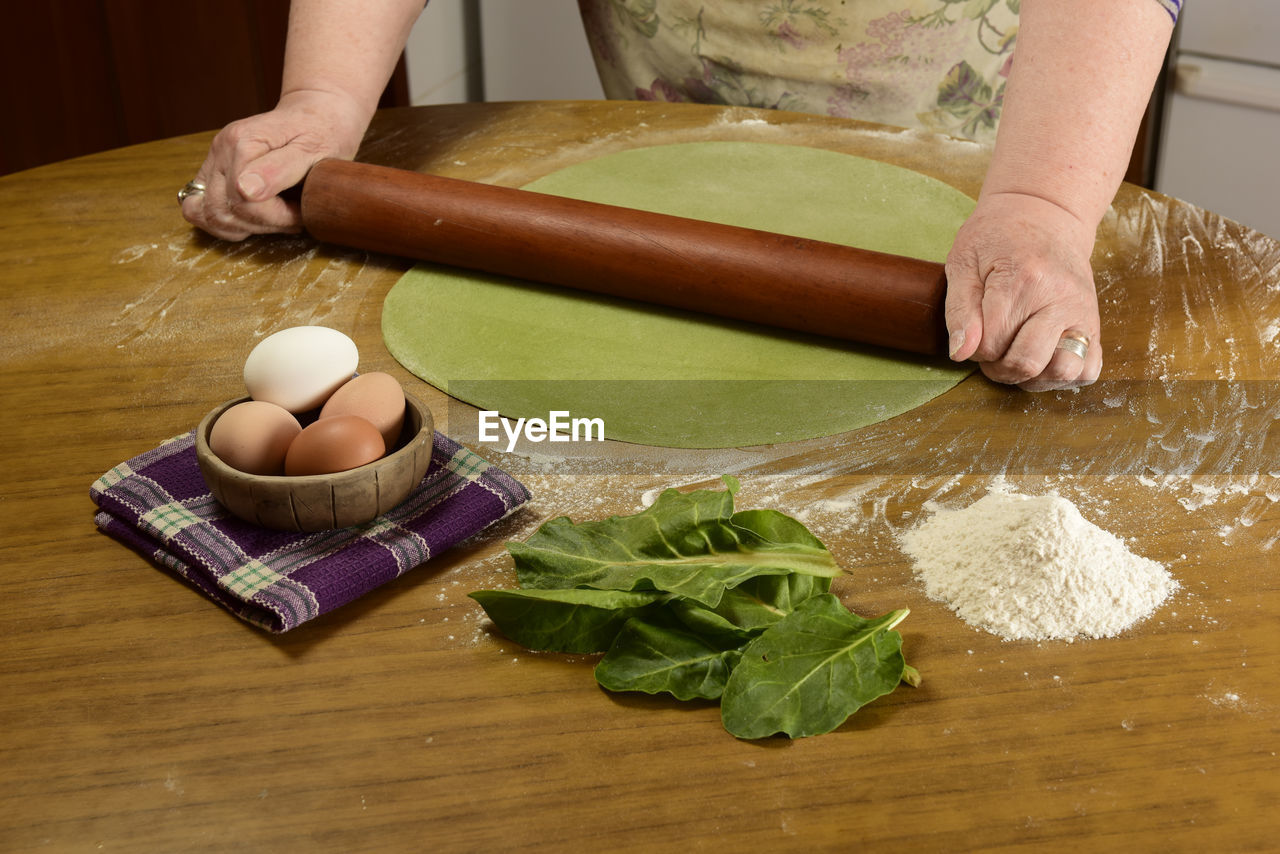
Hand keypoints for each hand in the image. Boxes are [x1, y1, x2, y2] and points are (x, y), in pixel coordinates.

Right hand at [181, 89, 370, 240]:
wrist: (315, 114)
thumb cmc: (321, 132)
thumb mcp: (313, 150)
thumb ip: (279, 169)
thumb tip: (244, 190)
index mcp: (243, 141)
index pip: (244, 200)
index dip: (277, 217)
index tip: (302, 211)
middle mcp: (221, 148)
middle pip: (223, 210)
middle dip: (262, 224)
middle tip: (292, 217)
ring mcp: (214, 160)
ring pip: (207, 214)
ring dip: (244, 226)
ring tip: (276, 217)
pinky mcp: (213, 171)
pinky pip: (200, 209)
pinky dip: (225, 221)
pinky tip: (254, 218)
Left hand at [943, 192, 1102, 391]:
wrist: (1047, 216)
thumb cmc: (998, 237)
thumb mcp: (964, 262)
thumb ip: (959, 310)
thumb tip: (960, 353)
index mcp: (1022, 281)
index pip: (990, 345)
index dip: (974, 348)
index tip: (974, 330)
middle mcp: (1060, 300)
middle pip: (1026, 363)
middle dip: (999, 367)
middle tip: (992, 348)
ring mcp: (1083, 314)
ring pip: (1062, 372)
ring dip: (1032, 376)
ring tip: (1017, 354)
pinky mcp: (1095, 324)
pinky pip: (1088, 370)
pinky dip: (1062, 375)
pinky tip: (1042, 357)